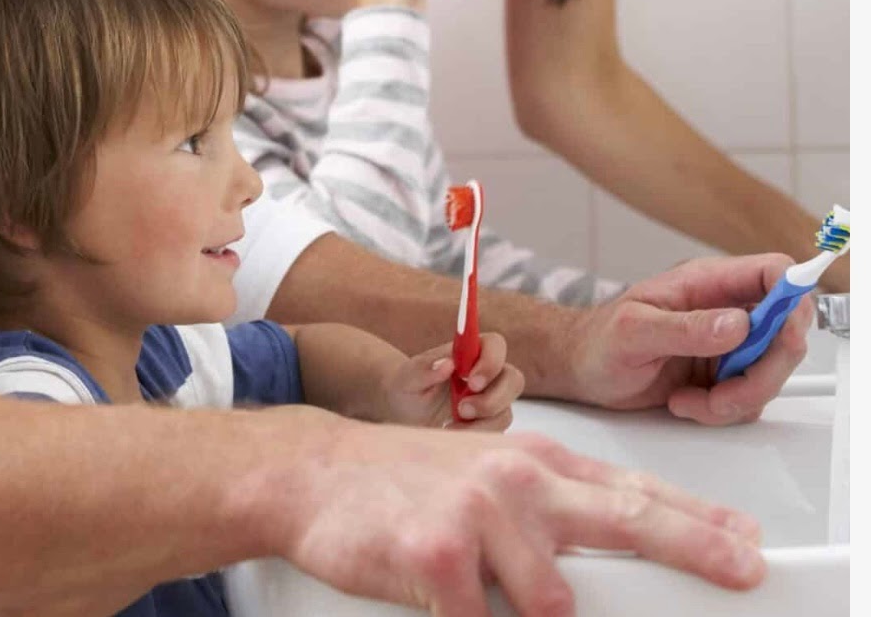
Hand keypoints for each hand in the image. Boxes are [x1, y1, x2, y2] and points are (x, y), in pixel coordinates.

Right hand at [272, 408, 765, 614]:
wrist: (318, 473)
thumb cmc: (404, 479)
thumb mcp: (487, 476)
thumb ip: (549, 508)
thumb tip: (608, 547)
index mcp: (534, 461)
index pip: (631, 489)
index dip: (695, 518)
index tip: (744, 543)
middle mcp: (515, 480)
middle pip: (626, 517)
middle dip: (693, 547)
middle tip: (742, 570)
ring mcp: (478, 514)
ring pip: (553, 601)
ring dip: (529, 613)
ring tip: (485, 591)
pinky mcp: (438, 557)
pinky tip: (439, 601)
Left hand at [383, 333, 524, 431]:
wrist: (405, 414)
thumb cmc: (408, 387)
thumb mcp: (408, 377)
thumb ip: (425, 369)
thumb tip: (447, 364)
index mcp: (470, 351)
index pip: (495, 344)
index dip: (491, 361)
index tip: (469, 381)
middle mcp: (487, 373)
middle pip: (513, 379)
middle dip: (493, 398)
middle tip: (462, 409)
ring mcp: (492, 398)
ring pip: (506, 409)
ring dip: (482, 422)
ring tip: (451, 426)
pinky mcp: (490, 422)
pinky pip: (498, 431)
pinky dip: (477, 435)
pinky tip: (453, 433)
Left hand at [566, 254, 811, 424]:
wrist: (581, 370)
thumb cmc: (598, 340)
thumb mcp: (635, 331)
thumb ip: (686, 327)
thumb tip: (738, 323)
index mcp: (706, 282)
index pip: (773, 272)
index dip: (793, 297)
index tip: (786, 333)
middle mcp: (723, 309)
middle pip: (785, 331)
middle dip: (765, 370)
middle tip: (727, 389)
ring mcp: (726, 344)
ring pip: (771, 371)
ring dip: (739, 397)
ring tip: (693, 399)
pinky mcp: (723, 375)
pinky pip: (750, 398)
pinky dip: (724, 410)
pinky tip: (688, 403)